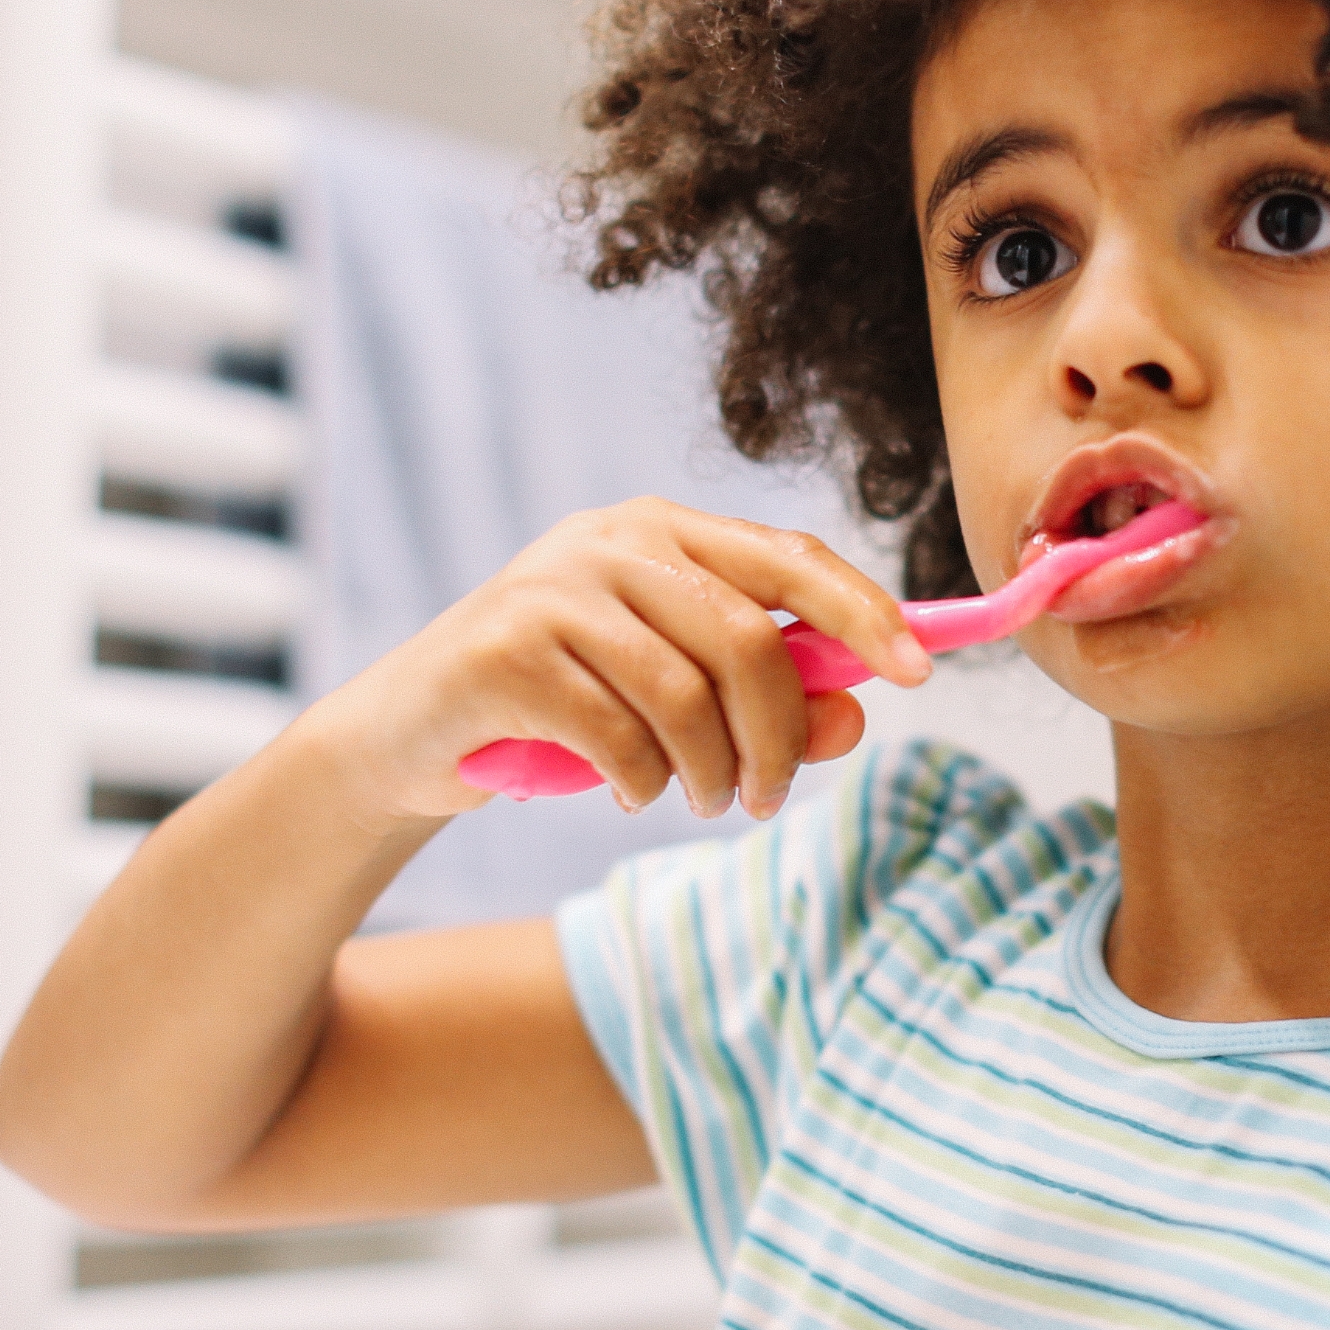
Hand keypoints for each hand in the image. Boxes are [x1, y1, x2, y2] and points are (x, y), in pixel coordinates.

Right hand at [318, 499, 927, 826]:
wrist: (410, 735)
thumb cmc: (564, 708)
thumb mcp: (675, 701)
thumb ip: (772, 701)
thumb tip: (859, 715)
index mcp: (666, 530)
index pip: (792, 557)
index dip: (866, 612)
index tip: (919, 673)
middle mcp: (612, 542)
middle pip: (751, 639)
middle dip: (779, 736)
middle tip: (764, 798)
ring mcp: (554, 589)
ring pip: (689, 696)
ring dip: (710, 772)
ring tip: (699, 799)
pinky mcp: (505, 651)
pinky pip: (620, 736)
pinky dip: (643, 783)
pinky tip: (629, 791)